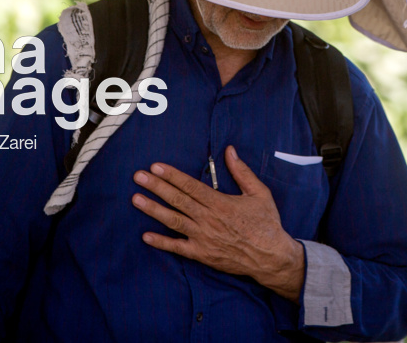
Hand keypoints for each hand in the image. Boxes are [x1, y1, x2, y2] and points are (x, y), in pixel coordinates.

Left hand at [132, 146, 305, 300]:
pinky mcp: (202, 254)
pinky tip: (146, 236)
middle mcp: (208, 219)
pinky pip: (178, 248)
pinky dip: (162, 242)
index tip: (156, 167)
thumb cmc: (266, 223)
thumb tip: (230, 151)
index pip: (190, 186)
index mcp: (220, 203)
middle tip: (138, 177)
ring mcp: (203, 238)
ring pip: (173, 221)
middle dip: (156, 187)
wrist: (270, 257)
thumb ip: (242, 172)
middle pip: (177, 200)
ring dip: (153, 210)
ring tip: (136, 199)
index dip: (172, 176)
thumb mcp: (259, 193)